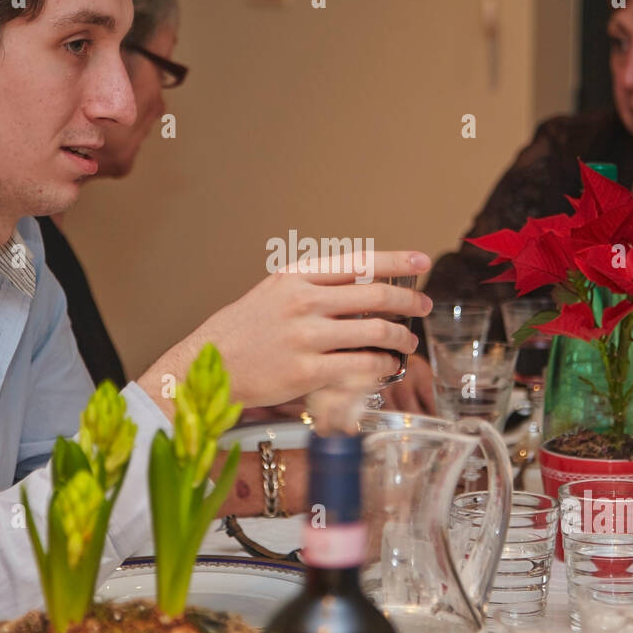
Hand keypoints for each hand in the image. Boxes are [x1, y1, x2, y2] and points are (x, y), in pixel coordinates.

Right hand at [140, 251, 432, 413]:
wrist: (209, 365)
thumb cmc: (242, 331)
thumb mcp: (274, 293)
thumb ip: (314, 287)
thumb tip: (364, 286)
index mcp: (297, 276)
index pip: (359, 262)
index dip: (397, 261)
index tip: (421, 262)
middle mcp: (303, 301)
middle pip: (376, 296)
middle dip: (409, 302)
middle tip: (423, 306)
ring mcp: (306, 336)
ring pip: (375, 332)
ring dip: (400, 337)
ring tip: (407, 342)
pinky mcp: (308, 371)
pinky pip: (362, 366)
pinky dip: (382, 365)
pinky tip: (387, 366)